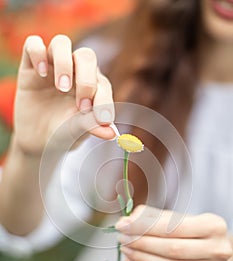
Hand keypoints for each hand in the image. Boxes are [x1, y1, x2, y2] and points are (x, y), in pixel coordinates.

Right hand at [14, 35, 114, 156]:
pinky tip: (40, 73)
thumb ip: (92, 126)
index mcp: (93, 86)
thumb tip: (112, 133)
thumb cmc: (63, 134)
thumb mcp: (77, 131)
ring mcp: (53, 66)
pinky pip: (33, 44)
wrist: (37, 140)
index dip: (104, 100)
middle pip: (86, 56)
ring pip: (61, 43)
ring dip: (64, 63)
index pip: (102, 83)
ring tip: (61, 88)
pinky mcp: (30, 66)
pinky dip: (37, 53)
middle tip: (81, 106)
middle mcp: (75, 71)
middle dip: (86, 80)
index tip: (101, 119)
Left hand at [116, 205, 232, 260]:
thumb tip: (125, 222)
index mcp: (213, 225)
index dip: (145, 227)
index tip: (123, 225)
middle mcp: (217, 249)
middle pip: (172, 249)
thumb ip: (150, 217)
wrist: (212, 247)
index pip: (173, 227)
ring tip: (125, 249)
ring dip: (142, 258)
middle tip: (122, 238)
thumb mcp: (175, 216)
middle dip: (142, 243)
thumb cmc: (191, 228)